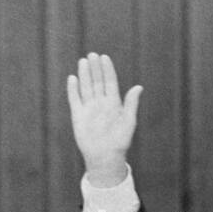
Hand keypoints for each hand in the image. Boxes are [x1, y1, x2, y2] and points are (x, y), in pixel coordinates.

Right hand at [67, 52, 142, 186]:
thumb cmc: (120, 141)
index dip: (108, 70)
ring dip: (85, 75)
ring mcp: (89, 108)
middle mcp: (101, 104)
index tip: (105, 57)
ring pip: (86, 87)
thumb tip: (139, 87)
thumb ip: (131, 103)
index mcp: (114, 104)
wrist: (105, 156)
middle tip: (93, 55)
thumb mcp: (129, 121)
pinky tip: (73, 78)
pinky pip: (75, 99)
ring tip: (84, 61)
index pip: (110, 83)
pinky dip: (73, 89)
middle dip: (95, 68)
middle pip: (97, 82)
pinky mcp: (78, 115)